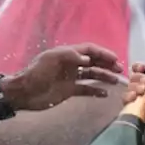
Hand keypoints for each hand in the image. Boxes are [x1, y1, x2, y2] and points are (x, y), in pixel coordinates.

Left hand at [1, 44, 123, 111]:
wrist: (24, 92)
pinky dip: (95, 91)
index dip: (102, 53)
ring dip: (104, 76)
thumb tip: (88, 58)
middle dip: (107, 64)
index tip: (114, 58)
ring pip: (91, 75)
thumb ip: (69, 55)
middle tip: (119, 69)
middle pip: (93, 61)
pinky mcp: (68, 90)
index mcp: (66, 54)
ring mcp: (70, 78)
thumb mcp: (50, 59)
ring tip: (116, 81)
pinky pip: (85, 89)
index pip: (88, 50)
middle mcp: (70, 64)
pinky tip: (105, 94)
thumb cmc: (36, 73)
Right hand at [125, 57, 144, 131]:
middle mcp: (144, 86)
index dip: (138, 67)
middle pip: (132, 77)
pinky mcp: (133, 107)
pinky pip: (124, 99)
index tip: (143, 68)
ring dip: (136, 88)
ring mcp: (138, 97)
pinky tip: (135, 97)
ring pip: (128, 87)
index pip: (137, 68)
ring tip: (144, 92)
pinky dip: (129, 97)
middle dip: (139, 79)